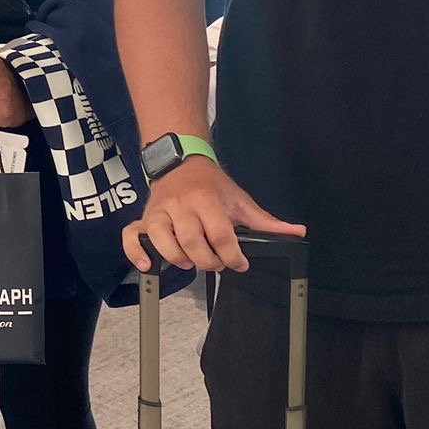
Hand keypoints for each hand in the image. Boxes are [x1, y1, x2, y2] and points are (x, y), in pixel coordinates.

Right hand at [124, 158, 305, 273]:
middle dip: (209, 261)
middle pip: (193, 242)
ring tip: (191, 262)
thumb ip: (266, 222)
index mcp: (207, 200)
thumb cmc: (212, 185)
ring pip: (163, 240)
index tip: (239, 264)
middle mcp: (181, 205)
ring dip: (179, 258)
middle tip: (217, 264)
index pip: (221, 235)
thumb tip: (297, 232)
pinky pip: (132, 236)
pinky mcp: (145, 219)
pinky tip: (147, 266)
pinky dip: (136, 252)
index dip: (233, 256)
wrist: (181, 162)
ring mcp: (160, 212)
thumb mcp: (240, 200)